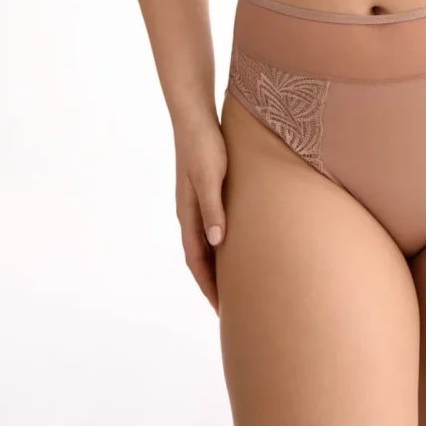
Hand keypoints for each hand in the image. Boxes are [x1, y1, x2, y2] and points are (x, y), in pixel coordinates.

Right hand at [173, 116, 227, 313]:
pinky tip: (236, 243)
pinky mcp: (206, 190)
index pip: (196, 260)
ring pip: (206, 243)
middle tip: (234, 306)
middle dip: (213, 283)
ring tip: (237, 282)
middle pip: (200, 257)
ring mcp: (197, 202)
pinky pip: (212, 226)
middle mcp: (190, 212)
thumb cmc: (204, 145)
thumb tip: (218, 243)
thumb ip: (213, 208)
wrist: (195, 116)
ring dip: (217, 264)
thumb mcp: (210, 178)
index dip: (209, 286)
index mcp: (189, 213)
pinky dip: (221, 243)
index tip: (222, 310)